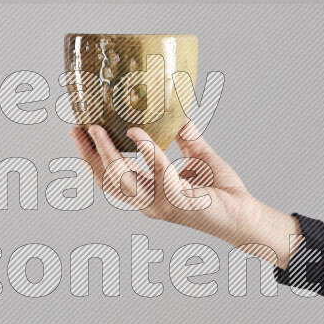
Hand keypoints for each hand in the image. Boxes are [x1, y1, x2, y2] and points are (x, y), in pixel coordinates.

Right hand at [69, 121, 299, 268]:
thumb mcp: (198, 155)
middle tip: (78, 128)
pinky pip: (159, 174)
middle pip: (107, 180)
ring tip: (98, 129)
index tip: (78, 130)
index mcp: (148, 192)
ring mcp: (161, 205)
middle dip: (89, 154)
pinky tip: (138, 133)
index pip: (109, 176)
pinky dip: (147, 152)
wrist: (245, 213)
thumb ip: (185, 135)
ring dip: (108, 153)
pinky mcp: (179, 203)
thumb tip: (177, 110)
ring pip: (123, 180)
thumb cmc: (222, 191)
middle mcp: (148, 202)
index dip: (91, 156)